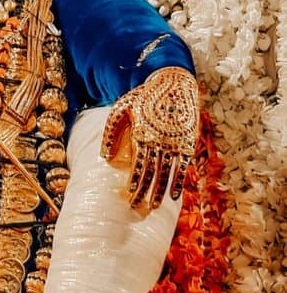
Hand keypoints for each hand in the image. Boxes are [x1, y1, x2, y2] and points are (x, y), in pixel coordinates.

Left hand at [101, 66, 199, 209]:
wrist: (173, 84)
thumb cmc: (144, 97)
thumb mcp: (122, 108)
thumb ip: (111, 131)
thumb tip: (104, 156)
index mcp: (142, 134)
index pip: (138, 166)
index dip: (134, 184)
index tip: (129, 198)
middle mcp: (159, 141)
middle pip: (151, 173)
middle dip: (144, 192)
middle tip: (138, 208)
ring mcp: (174, 143)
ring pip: (167, 173)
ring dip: (161, 191)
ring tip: (154, 206)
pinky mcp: (187, 142)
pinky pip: (183, 167)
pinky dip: (178, 182)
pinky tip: (175, 196)